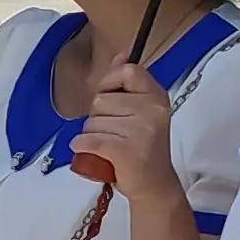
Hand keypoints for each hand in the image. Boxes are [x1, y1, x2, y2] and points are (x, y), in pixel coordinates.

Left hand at [79, 59, 179, 202]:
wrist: (154, 185)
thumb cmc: (142, 147)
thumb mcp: (142, 111)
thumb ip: (128, 84)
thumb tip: (121, 55)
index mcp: (157, 97)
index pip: (128, 71)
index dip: (109, 82)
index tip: (109, 96)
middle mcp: (152, 110)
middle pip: (100, 100)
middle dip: (97, 117)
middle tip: (114, 133)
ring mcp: (140, 131)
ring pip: (91, 122)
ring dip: (92, 135)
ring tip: (110, 146)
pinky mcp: (125, 150)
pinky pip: (87, 140)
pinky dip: (82, 147)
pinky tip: (93, 153)